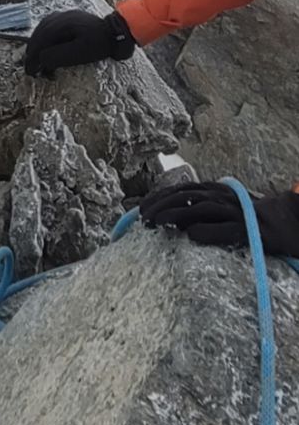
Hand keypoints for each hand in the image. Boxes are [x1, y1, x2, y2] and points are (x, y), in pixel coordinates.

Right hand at [23, 9, 136, 77]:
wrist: (119, 32)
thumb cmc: (101, 44)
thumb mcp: (80, 53)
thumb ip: (58, 56)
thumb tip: (40, 59)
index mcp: (60, 24)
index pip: (39, 41)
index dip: (32, 58)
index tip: (30, 72)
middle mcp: (58, 17)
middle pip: (38, 35)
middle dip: (33, 53)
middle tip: (31, 69)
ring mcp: (63, 16)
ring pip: (42, 31)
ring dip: (37, 46)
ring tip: (36, 60)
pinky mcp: (68, 19)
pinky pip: (49, 28)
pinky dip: (44, 39)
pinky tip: (45, 47)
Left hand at [140, 180, 298, 255]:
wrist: (291, 222)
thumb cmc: (249, 219)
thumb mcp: (221, 209)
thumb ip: (198, 211)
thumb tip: (166, 219)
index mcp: (215, 191)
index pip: (180, 189)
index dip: (158, 198)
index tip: (140, 209)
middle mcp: (223, 197)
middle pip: (185, 196)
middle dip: (161, 206)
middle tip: (143, 220)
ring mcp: (237, 212)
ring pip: (201, 208)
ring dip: (176, 215)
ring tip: (157, 224)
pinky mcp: (251, 230)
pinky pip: (228, 229)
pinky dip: (209, 231)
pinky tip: (191, 235)